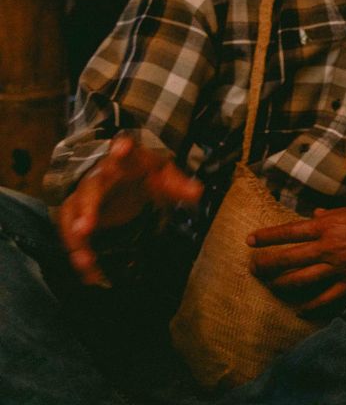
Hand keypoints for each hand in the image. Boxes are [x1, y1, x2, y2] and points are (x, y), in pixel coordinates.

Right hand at [57, 135, 202, 285]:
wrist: (124, 175)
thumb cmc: (145, 173)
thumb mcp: (165, 175)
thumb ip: (179, 184)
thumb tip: (197, 194)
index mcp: (126, 161)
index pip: (124, 151)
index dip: (122, 149)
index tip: (121, 147)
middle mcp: (99, 176)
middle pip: (90, 189)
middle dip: (87, 208)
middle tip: (85, 229)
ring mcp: (85, 197)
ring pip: (72, 214)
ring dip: (75, 237)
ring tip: (83, 260)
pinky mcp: (79, 216)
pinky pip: (73, 235)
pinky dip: (80, 254)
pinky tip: (91, 273)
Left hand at [247, 203, 345, 312]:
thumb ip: (332, 213)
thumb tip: (315, 214)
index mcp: (329, 224)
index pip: (289, 232)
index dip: (267, 237)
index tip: (251, 240)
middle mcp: (329, 247)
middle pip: (287, 258)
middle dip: (266, 263)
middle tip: (253, 266)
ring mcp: (339, 267)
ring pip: (300, 280)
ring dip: (281, 284)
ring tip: (270, 285)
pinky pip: (325, 298)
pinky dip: (310, 306)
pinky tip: (299, 310)